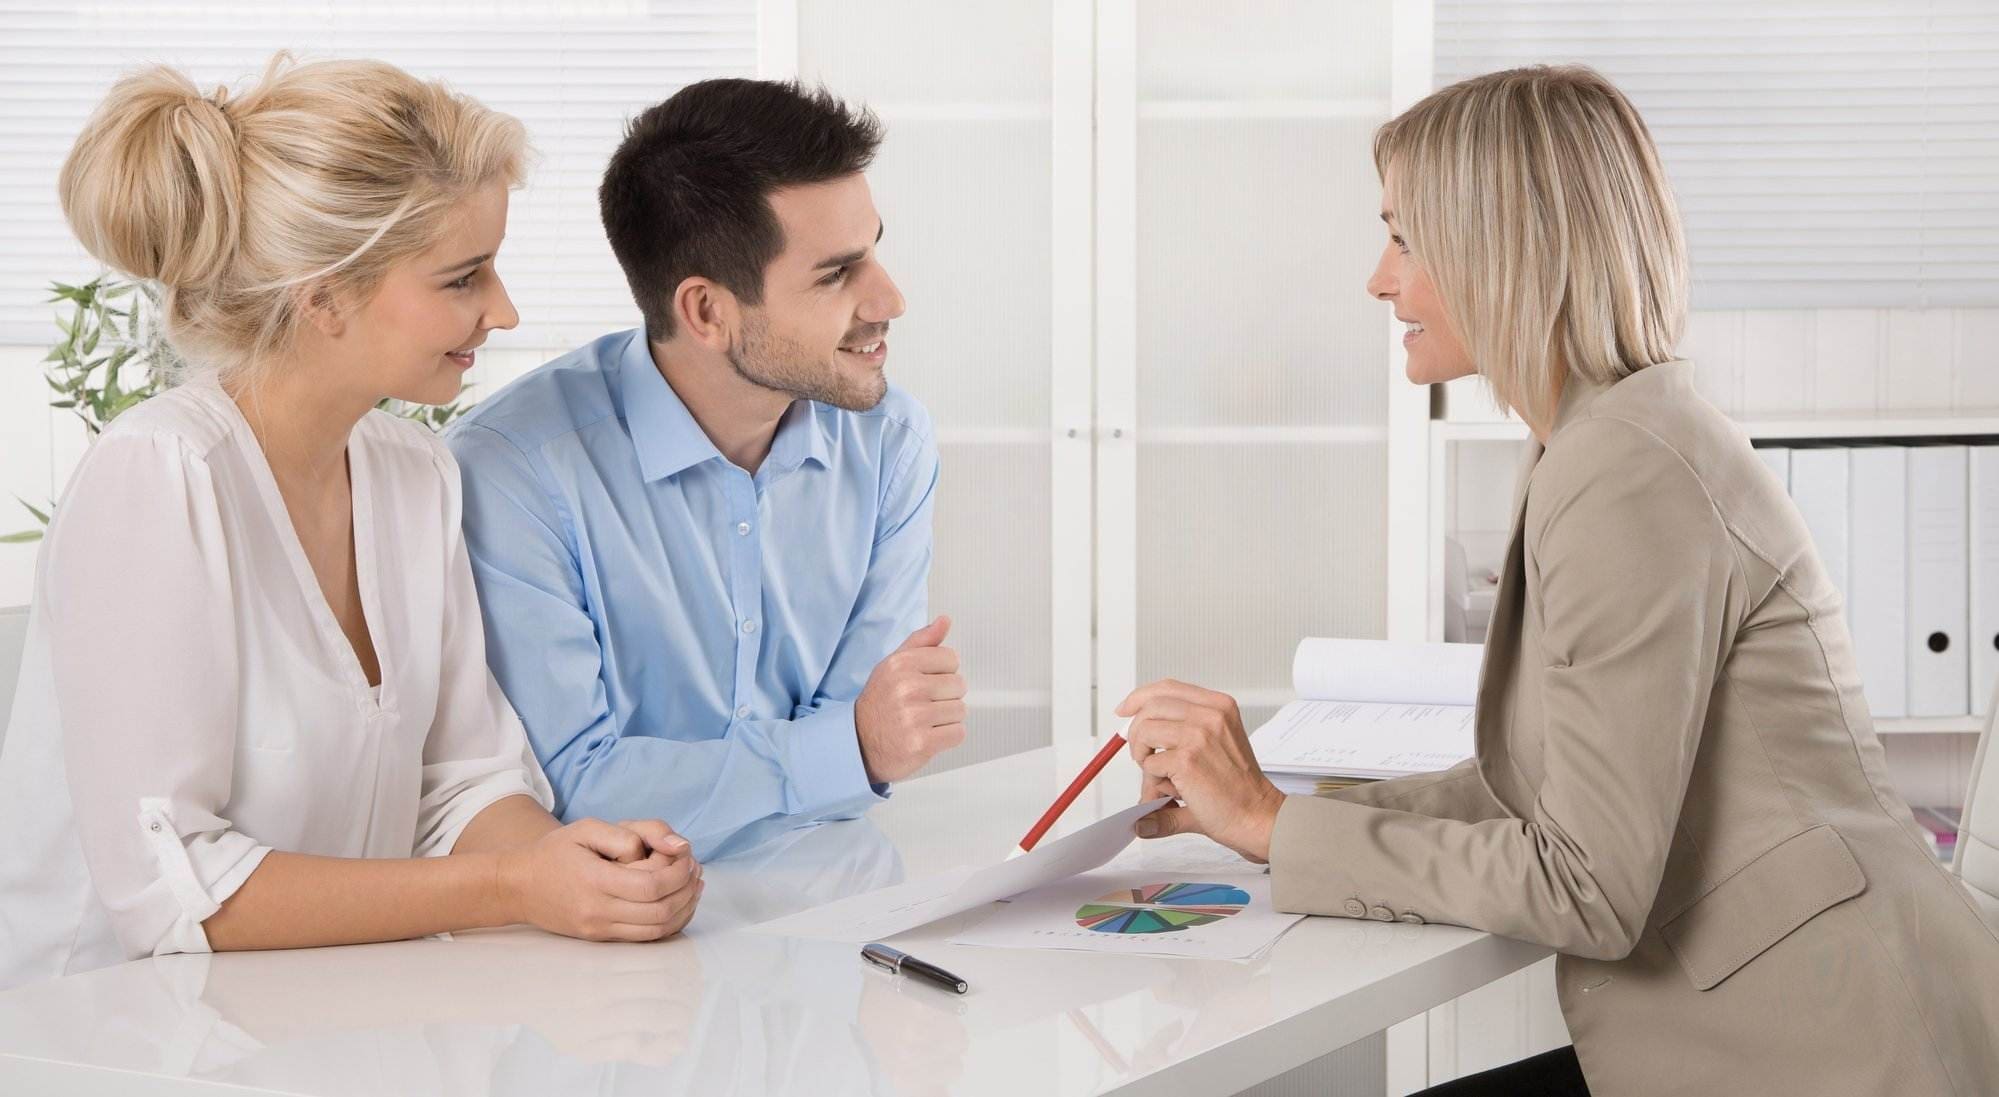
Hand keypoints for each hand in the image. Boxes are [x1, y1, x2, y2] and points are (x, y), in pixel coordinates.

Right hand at [497, 818, 702, 941]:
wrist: (519, 886)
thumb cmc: (556, 852)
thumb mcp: (589, 827)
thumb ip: (635, 832)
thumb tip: (679, 846)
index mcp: (595, 881)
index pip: (651, 886)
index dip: (678, 872)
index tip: (688, 856)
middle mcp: (598, 912)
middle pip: (660, 911)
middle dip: (686, 889)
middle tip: (695, 868)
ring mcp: (600, 930)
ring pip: (658, 930)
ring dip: (684, 907)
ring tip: (693, 883)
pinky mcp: (602, 939)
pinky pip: (647, 937)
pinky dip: (671, 921)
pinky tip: (678, 901)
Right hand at [856, 615, 966, 782]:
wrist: (859, 743)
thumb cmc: (881, 702)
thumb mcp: (893, 665)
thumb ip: (921, 642)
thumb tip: (945, 621)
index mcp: (901, 664)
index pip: (950, 658)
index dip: (943, 672)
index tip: (927, 681)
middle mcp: (907, 688)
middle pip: (959, 684)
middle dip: (946, 695)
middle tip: (924, 704)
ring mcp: (914, 717)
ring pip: (960, 710)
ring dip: (947, 717)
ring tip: (925, 720)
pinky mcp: (922, 743)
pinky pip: (958, 733)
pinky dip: (948, 736)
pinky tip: (929, 733)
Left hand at [1117, 679, 1285, 862]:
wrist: (1257, 816)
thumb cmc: (1238, 788)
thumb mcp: (1214, 745)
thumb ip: (1178, 733)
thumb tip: (1135, 740)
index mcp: (1219, 706)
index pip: (1167, 688)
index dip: (1140, 698)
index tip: (1125, 710)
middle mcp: (1210, 715)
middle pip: (1150, 707)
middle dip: (1136, 732)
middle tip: (1142, 756)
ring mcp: (1198, 735)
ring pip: (1144, 732)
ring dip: (1142, 757)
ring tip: (1161, 777)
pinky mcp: (1187, 761)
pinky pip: (1149, 763)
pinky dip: (1152, 782)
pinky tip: (1173, 792)